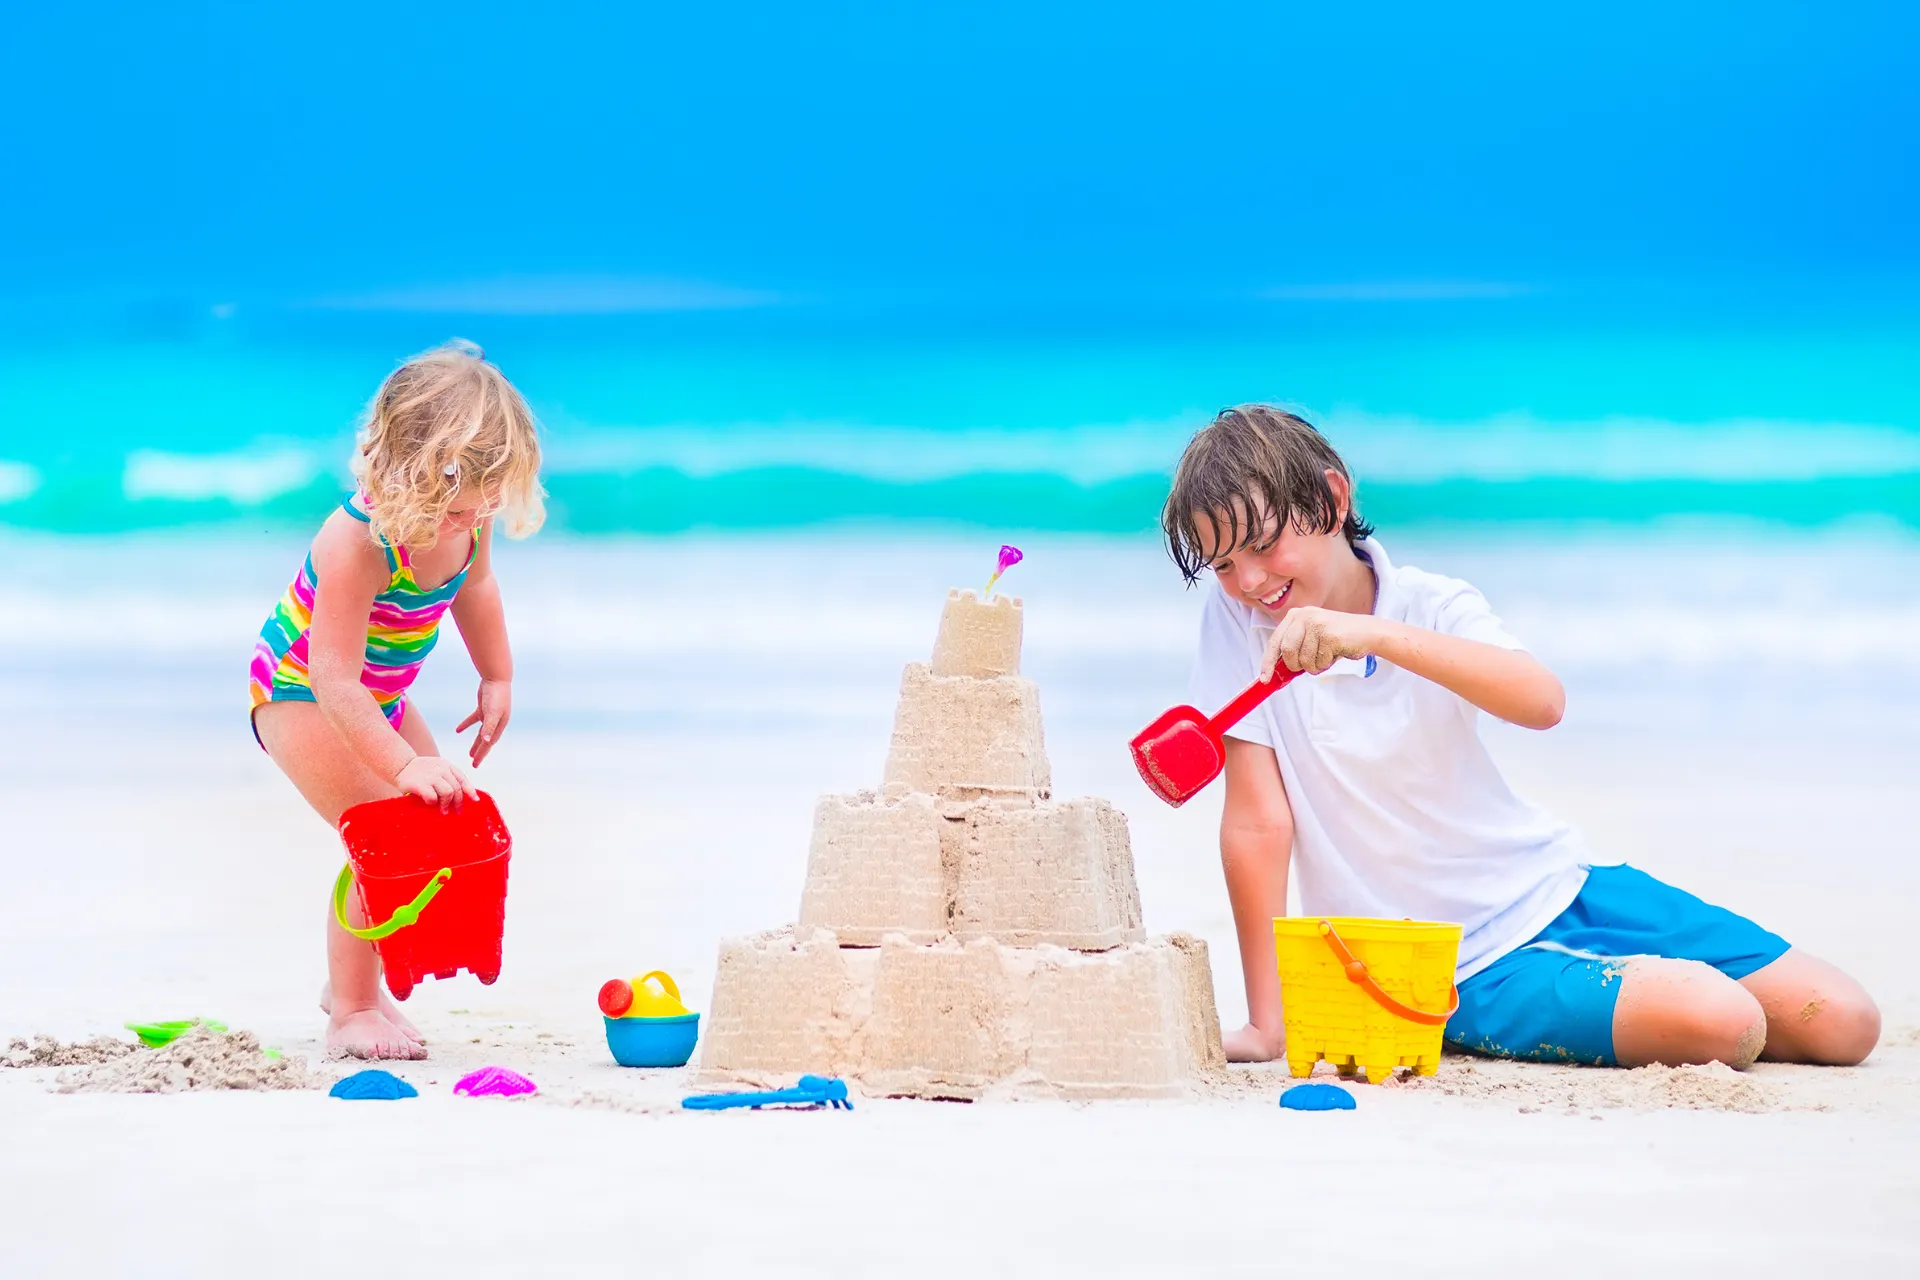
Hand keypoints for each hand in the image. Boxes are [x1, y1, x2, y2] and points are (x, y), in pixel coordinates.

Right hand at [395, 755, 477, 811]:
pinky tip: (429, 803)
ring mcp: (431, 776)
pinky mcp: (420, 784)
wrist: (401, 766)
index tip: (475, 801)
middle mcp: (441, 769)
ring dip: (446, 804)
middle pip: (457, 788)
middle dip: (458, 802)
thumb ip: (447, 779)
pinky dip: (433, 802)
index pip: (463, 779)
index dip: (470, 791)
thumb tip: (461, 798)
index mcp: (447, 765)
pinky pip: (433, 797)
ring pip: (448, 792)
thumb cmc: (420, 772)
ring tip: (443, 810)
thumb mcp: (437, 770)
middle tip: (456, 811)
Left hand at [456, 678, 511, 766]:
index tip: (476, 764)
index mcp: (499, 724)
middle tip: (474, 764)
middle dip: (480, 752)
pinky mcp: (483, 708)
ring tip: (470, 753)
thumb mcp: (492, 711)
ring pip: (481, 732)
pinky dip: (466, 725)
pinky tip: (457, 730)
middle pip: (486, 740)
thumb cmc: (496, 694)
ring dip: (476, 742)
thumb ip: (489, 726)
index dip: (482, 754)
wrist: (496, 677)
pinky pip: (473, 720)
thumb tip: (486, 741)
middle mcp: (496, 722)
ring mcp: (490, 715)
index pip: (489, 743)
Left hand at [1260, 607, 1379, 678]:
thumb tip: (1273, 672)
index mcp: (1295, 615)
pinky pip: (1319, 661)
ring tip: (1326, 656)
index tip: (1265, 678)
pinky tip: (1335, 653)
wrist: (1367, 632)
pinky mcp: (1329, 634)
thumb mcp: (1311, 639)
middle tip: (1308, 666)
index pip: (1275, 641)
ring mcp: (1317, 623)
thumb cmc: (1337, 639)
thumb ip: (1293, 650)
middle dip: (1296, 665)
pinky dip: (1326, 664)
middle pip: (1287, 651)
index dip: (1268, 662)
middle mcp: (1304, 615)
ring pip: (1304, 659)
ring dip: (1315, 666)